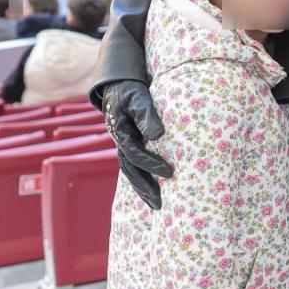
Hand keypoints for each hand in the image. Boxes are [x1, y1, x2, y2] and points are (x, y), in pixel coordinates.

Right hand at [101, 79, 172, 210]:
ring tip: (156, 205)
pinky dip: (143, 178)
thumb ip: (146, 114)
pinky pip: (136, 165)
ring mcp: (124, 144)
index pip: (135, 154)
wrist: (119, 83)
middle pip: (130, 170)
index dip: (152, 164)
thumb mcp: (138, 97)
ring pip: (131, 171)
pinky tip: (153, 190)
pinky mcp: (131, 144)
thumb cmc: (130, 89)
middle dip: (144, 187)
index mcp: (121, 132)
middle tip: (159, 204)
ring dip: (143, 188)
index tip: (169, 173)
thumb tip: (158, 135)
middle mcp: (121, 141)